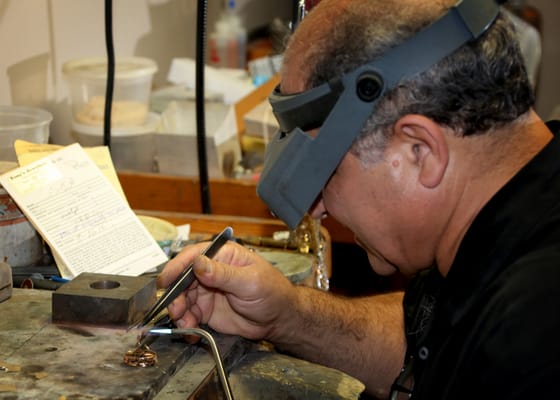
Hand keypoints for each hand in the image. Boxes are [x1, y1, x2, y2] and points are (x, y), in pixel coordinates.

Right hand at [157, 240, 295, 340]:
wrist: (278, 319)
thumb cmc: (271, 292)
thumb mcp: (249, 282)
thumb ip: (223, 274)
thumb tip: (198, 263)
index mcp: (222, 256)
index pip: (193, 256)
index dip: (177, 267)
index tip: (167, 281)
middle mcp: (211, 271)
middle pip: (182, 279)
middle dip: (175, 295)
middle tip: (176, 310)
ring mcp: (207, 290)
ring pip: (182, 299)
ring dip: (179, 312)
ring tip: (185, 323)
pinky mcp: (206, 309)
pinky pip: (189, 315)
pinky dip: (186, 324)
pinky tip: (191, 332)